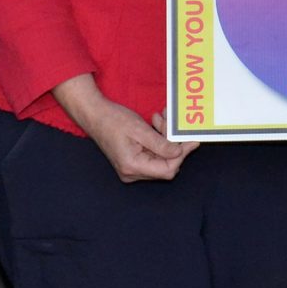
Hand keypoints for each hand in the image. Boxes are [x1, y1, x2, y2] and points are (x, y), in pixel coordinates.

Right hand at [55, 75, 195, 183]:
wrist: (94, 115)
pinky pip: (152, 154)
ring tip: (160, 119)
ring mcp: (131, 169)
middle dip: (172, 144)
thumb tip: (179, 153)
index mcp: (132, 166)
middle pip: (164, 165)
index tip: (192, 141)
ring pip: (159, 158)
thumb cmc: (113, 120)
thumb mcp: (140, 129)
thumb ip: (161, 144)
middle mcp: (132, 172)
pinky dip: (157, 140)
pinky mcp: (132, 162)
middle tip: (172, 124)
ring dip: (164, 139)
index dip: (182, 156)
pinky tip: (155, 124)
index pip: (167, 170)